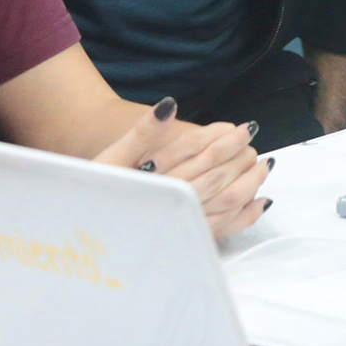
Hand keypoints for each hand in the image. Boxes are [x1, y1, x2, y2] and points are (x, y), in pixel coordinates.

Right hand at [93, 98, 269, 237]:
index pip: (199, 155)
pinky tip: (259, 202)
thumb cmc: (97, 190)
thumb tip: (170, 105)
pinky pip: (222, 229)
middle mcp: (171, 205)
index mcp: (155, 180)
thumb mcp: (112, 157)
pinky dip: (244, 216)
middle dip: (241, 158)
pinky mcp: (186, 240)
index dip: (224, 139)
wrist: (82, 230)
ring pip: (225, 203)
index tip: (242, 128)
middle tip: (254, 140)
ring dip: (250, 183)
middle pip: (218, 178)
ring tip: (263, 165)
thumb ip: (143, 131)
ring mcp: (181, 225)